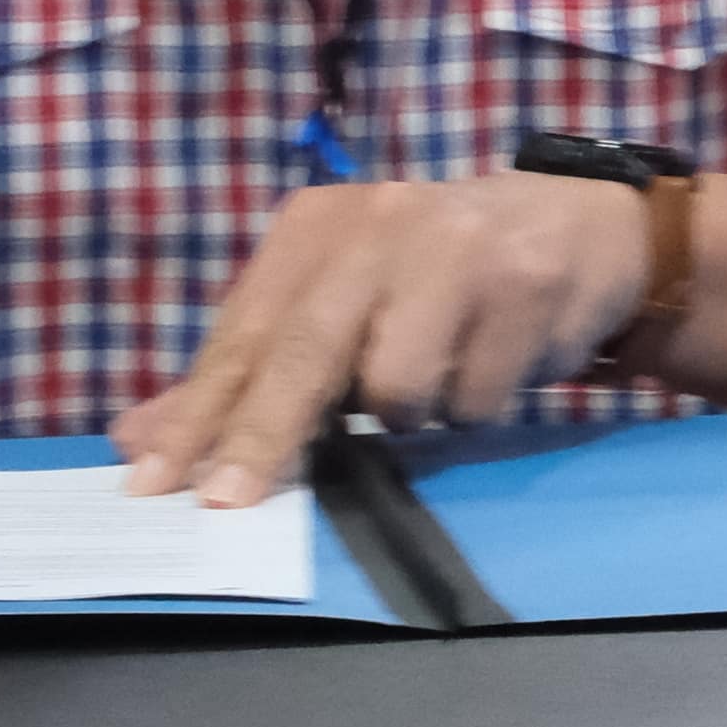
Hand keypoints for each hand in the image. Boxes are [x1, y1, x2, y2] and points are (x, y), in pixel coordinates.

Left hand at [120, 167, 661, 506]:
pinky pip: (475, 399)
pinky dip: (478, 404)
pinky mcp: (525, 283)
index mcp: (317, 225)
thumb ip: (244, 371)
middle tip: (228, 503)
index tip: (155, 481)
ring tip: (443, 376)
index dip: (198, 412)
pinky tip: (498, 360)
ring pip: (398, 387)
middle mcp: (379, 222)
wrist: (588, 227)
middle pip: (304, 350)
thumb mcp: (338, 301)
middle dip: (263, 435)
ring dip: (414, 413)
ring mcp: (456, 248)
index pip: (243, 332)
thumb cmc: (439, 275)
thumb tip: (138, 436)